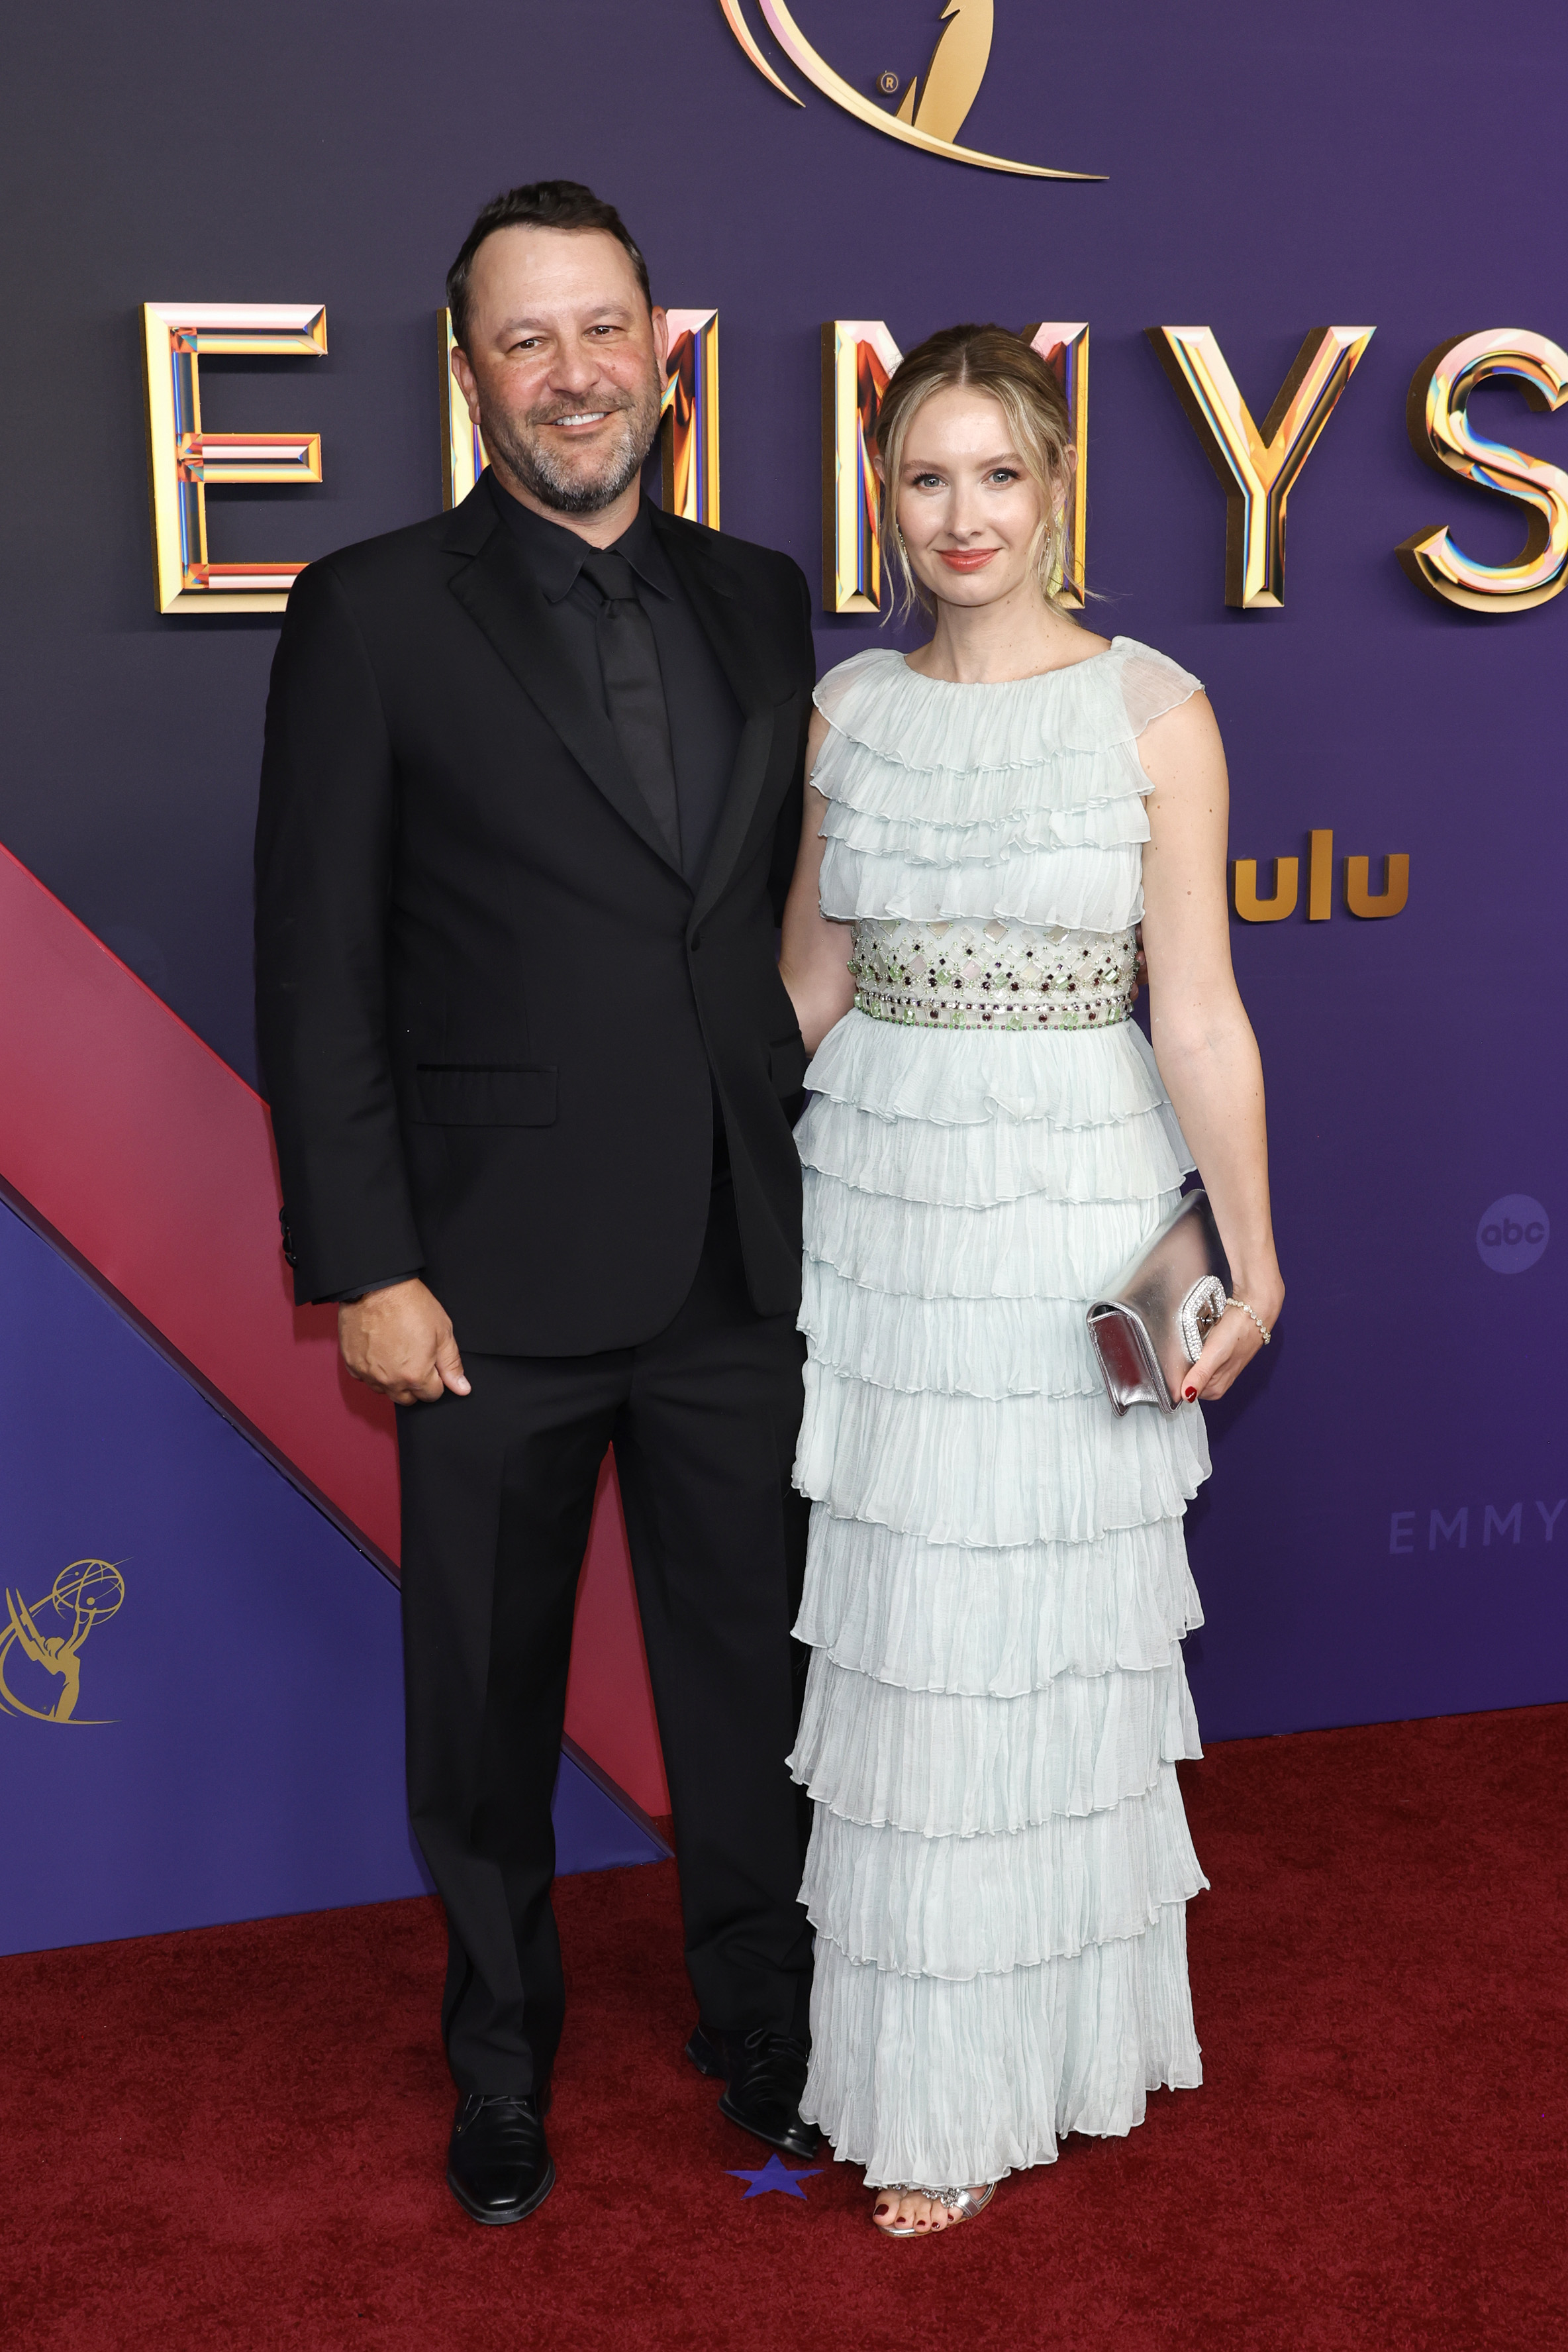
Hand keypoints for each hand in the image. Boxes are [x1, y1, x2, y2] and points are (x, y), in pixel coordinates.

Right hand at [338, 1278, 470, 1405]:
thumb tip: (462, 1388)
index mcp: (415, 1376)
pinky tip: (380, 1352)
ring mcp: (368, 1374)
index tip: (433, 1364)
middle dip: (415, 1385)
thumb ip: (452, 1365)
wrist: (376, 1287)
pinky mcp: (352, 1364)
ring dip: (393, 1380)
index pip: (432, 1395)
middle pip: (408, 1398)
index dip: (436, 1380)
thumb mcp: (442, 1333)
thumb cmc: (410, 1305)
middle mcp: (390, 1381)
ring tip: (397, 1354)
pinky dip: (373, 1370)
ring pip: (385, 1390)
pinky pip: (365, 1378)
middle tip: (416, 1359)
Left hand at [1181, 1284, 1282, 1403]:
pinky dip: (1196, 1346)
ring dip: (1189, 1354)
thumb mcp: (1215, 1354)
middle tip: (1188, 1349)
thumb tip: (1186, 1396)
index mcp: (1216, 1388)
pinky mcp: (1219, 1354)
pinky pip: (1199, 1354)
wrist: (1254, 1310)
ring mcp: (1218, 1367)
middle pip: (1188, 1379)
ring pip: (1193, 1365)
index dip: (1178, 1377)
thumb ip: (1200, 1375)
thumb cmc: (1239, 1331)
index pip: (1184, 1392)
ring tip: (1194, 1342)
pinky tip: (1200, 1338)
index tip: (1178, 1363)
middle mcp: (1217, 1380)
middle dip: (1183, 1365)